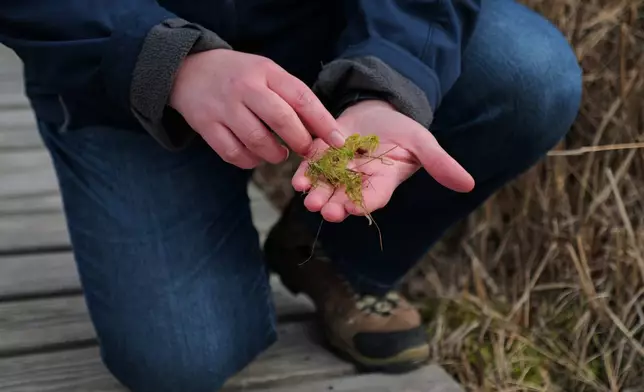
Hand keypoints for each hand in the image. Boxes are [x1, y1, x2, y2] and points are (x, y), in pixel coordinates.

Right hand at [169, 49, 344, 168]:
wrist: (189, 70)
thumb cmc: (239, 76)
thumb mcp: (266, 73)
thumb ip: (291, 97)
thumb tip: (322, 130)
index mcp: (266, 72)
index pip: (301, 97)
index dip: (323, 122)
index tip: (338, 141)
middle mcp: (245, 88)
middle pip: (281, 120)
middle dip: (300, 142)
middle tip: (306, 151)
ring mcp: (223, 107)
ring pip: (257, 141)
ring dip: (275, 154)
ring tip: (279, 153)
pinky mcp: (206, 125)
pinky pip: (234, 153)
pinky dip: (250, 161)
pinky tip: (255, 156)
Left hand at [292, 100, 474, 221]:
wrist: (377, 109)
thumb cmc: (402, 129)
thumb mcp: (422, 142)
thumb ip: (440, 163)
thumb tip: (469, 185)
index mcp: (382, 183)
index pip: (373, 198)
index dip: (362, 204)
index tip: (352, 209)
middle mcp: (357, 182)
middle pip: (344, 198)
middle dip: (334, 205)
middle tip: (325, 210)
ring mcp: (338, 171)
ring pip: (325, 187)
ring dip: (317, 194)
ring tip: (309, 199)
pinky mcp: (322, 157)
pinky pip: (312, 169)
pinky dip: (305, 176)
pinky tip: (298, 181)